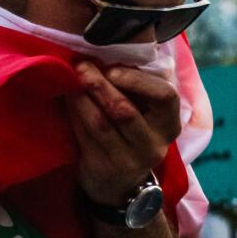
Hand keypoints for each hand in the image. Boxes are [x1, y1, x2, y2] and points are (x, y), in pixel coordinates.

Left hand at [69, 62, 180, 205]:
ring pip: (101, 124)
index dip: (138, 81)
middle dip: (101, 86)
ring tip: (71, 79)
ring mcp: (128, 160)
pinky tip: (67, 99)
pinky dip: (74, 114)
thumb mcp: (146, 114)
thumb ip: (137, 89)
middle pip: (126, 111)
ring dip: (82, 98)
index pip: (165, 96)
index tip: (113, 70)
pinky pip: (85, 137)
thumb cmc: (132, 134)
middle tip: (82, 66)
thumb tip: (108, 53)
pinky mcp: (103, 168)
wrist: (120, 184)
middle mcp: (154, 144)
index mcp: (169, 124)